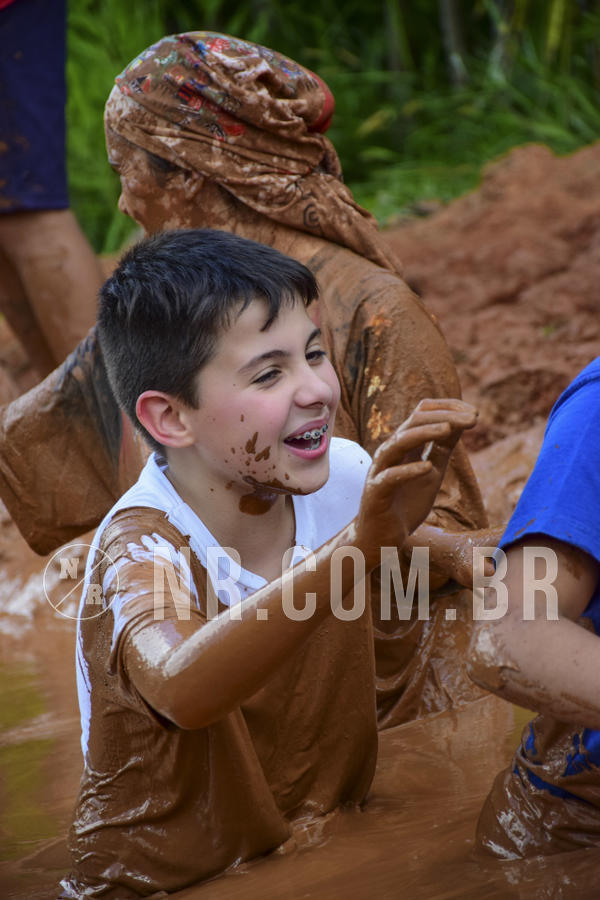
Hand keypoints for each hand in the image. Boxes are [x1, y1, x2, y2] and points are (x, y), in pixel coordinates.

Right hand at [355, 399, 477, 566]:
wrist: (381, 537)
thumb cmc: (405, 503)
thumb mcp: (431, 472)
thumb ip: (442, 449)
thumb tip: (462, 423)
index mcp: (404, 444)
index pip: (423, 412)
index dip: (448, 407)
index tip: (475, 413)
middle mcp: (391, 451)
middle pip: (413, 421)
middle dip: (444, 416)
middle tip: (473, 418)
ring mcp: (381, 470)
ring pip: (398, 442)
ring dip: (424, 433)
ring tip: (449, 429)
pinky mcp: (376, 492)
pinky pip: (390, 477)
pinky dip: (409, 470)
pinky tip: (428, 468)